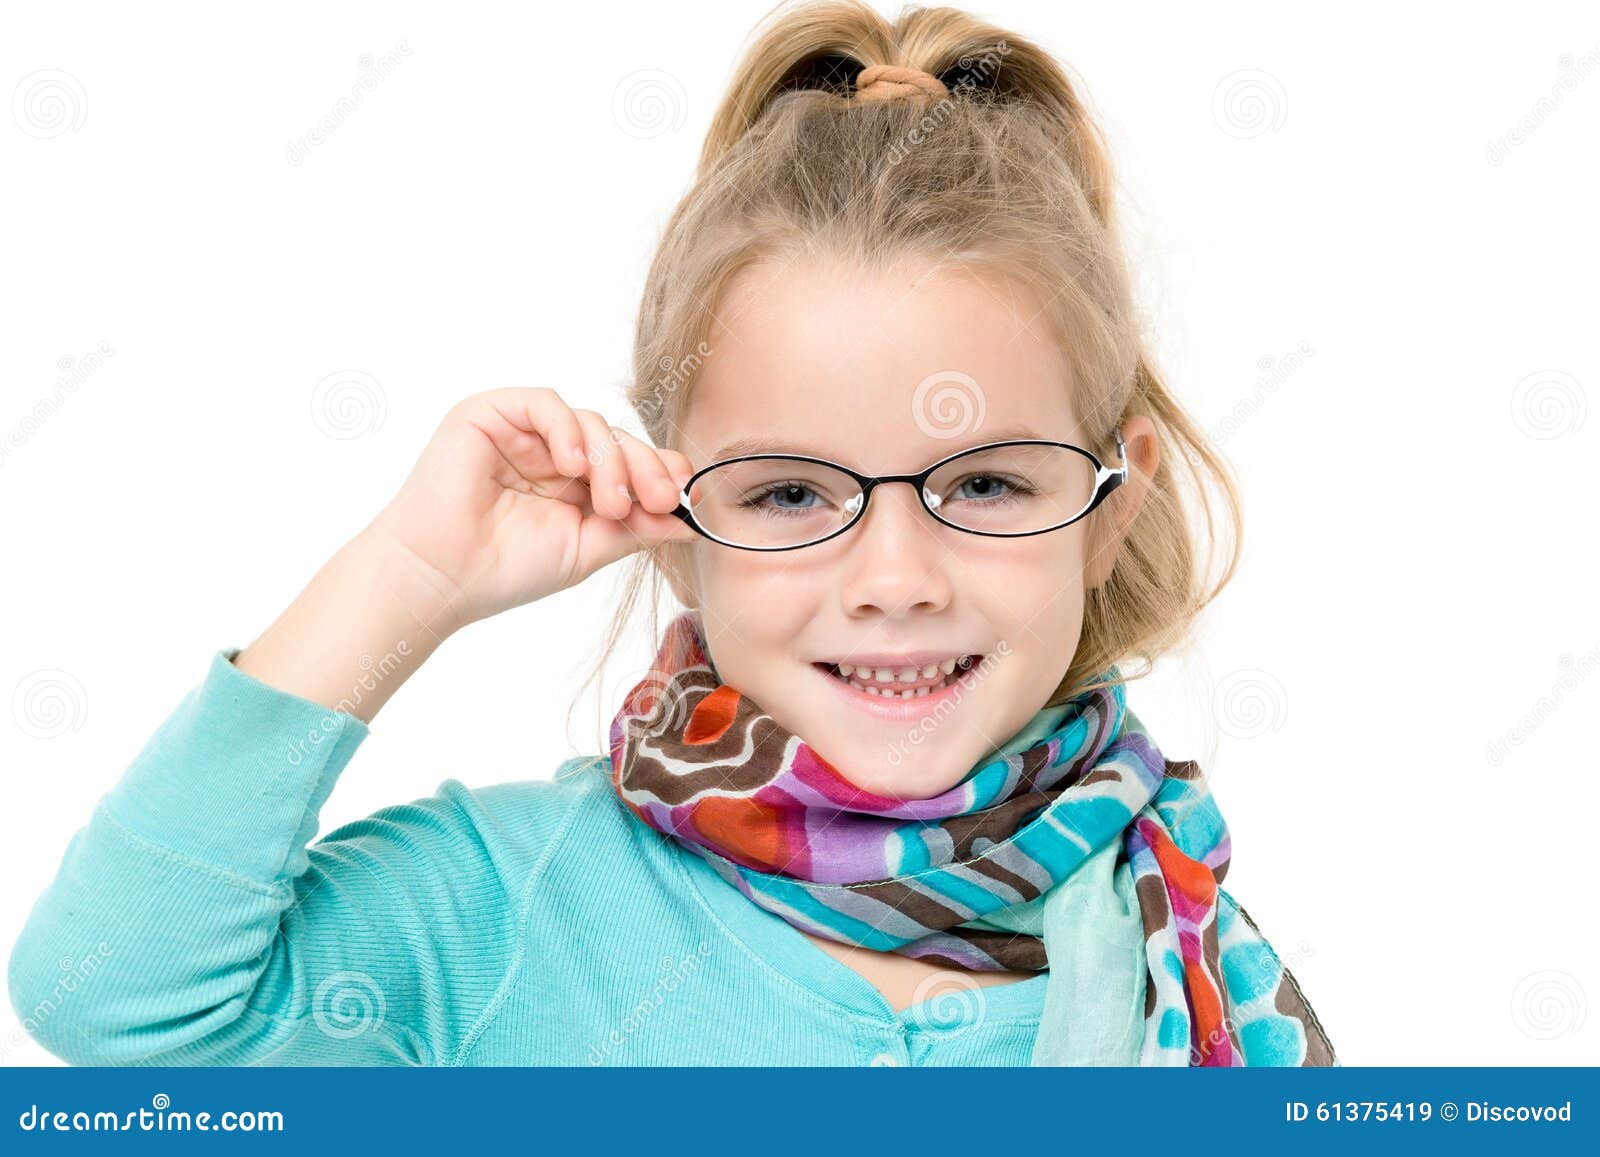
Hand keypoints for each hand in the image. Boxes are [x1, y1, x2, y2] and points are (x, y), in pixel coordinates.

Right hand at [362, 387, 696, 633]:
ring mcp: (522, 432)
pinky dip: (567, 430)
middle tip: (658, 500)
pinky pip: (546, 403)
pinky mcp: (491, 413)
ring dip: (610, 460)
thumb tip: (692, 522)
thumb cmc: (505, 569)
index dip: (661, 472)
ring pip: (590, 422)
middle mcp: (552, 452)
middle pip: (618, 439)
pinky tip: (571, 466)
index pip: (631, 462)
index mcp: (576, 484)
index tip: (681, 501)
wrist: (441, 577)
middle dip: (645, 468)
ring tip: (607, 502)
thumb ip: (636, 529)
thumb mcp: (587, 549)